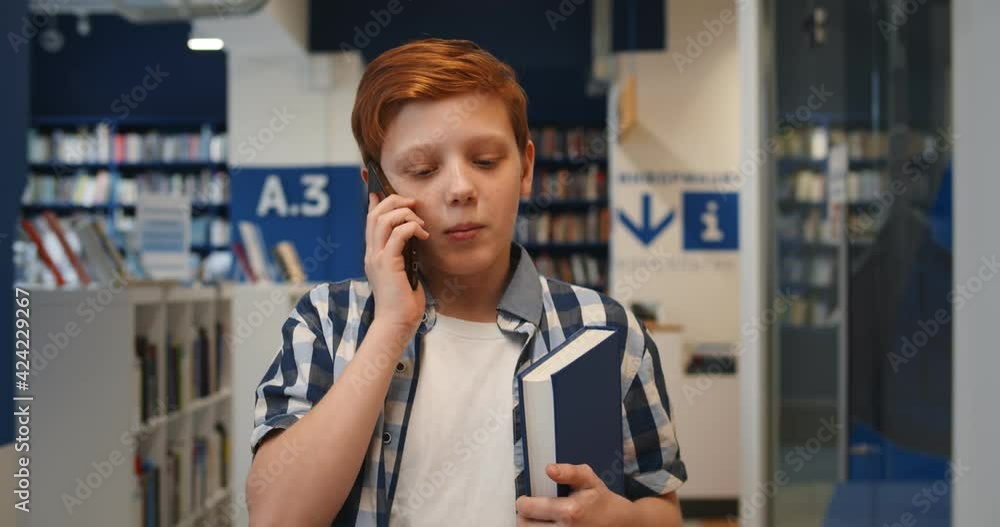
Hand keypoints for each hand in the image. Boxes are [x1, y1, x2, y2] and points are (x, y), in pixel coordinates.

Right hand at [365, 193, 429, 336]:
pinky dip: (411, 228)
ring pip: (383, 220)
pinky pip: (397, 235)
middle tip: (413, 204)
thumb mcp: (405, 271)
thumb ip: (405, 254)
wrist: (397, 324)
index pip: (370, 220)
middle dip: (394, 201)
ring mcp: (376, 258)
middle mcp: (371, 253)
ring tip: (420, 223)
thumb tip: (415, 238)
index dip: (377, 202)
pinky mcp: (387, 264)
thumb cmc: (403, 302)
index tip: (384, 190)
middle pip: (375, 214)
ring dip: (404, 214)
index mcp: (373, 254)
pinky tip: (423, 235)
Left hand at [515, 464, 633, 525]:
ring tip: (540, 519)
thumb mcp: (589, 480)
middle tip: (532, 511)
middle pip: (524, 526)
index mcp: (570, 512)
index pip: (528, 508)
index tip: (526, 499)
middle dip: (524, 516)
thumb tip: (549, 469)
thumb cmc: (602, 501)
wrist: (623, 524)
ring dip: (531, 526)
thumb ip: (569, 472)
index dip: (523, 502)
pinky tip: (548, 525)